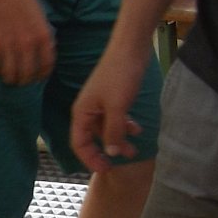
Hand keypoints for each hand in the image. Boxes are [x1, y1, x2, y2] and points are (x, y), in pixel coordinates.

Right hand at [0, 0, 54, 85]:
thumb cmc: (22, 0)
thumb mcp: (41, 17)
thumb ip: (43, 34)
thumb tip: (47, 48)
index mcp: (44, 36)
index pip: (47, 65)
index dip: (42, 75)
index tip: (38, 78)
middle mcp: (29, 43)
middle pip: (28, 73)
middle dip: (24, 81)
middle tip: (20, 82)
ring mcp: (11, 44)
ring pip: (10, 73)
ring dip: (9, 79)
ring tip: (7, 79)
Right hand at [69, 46, 148, 171]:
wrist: (132, 48)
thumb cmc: (120, 75)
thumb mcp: (118, 107)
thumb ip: (114, 131)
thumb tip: (111, 153)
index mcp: (82, 113)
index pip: (79, 143)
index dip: (90, 158)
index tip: (106, 169)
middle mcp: (88, 110)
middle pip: (93, 138)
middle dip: (107, 150)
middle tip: (121, 162)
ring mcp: (101, 103)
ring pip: (107, 128)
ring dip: (120, 139)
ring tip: (135, 150)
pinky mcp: (114, 97)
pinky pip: (116, 118)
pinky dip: (125, 125)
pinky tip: (138, 130)